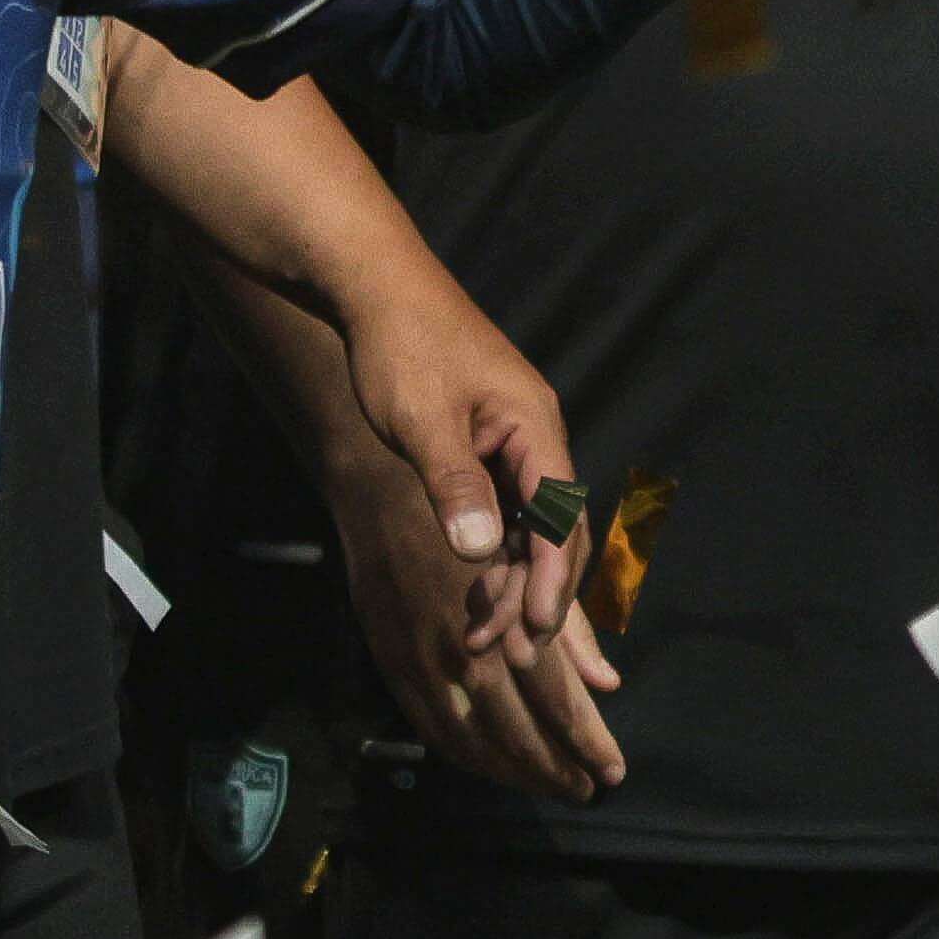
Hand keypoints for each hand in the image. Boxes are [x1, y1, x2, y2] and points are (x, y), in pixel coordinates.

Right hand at [325, 435, 624, 798]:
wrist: (383, 482)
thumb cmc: (475, 511)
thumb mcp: (535, 563)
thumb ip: (569, 626)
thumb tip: (607, 683)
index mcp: (504, 622)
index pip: (554, 700)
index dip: (584, 741)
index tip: (612, 771)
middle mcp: (460, 651)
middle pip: (516, 730)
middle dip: (556, 768)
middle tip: (588, 790)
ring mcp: (417, 661)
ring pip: (471, 739)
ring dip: (514, 770)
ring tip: (551, 786)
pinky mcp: (388, 660)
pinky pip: (429, 725)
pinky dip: (465, 754)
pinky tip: (491, 766)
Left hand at [335, 274, 584, 640]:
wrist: (376, 289)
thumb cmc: (402, 348)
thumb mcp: (423, 422)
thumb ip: (455, 487)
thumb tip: (480, 553)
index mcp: (536, 428)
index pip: (562, 517)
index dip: (551, 579)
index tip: (536, 631)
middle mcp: (537, 436)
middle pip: (559, 528)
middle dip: (539, 592)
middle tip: (514, 650)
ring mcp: (513, 440)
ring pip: (530, 525)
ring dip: (511, 579)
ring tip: (482, 632)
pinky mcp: (486, 443)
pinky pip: (507, 509)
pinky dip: (494, 552)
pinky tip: (474, 585)